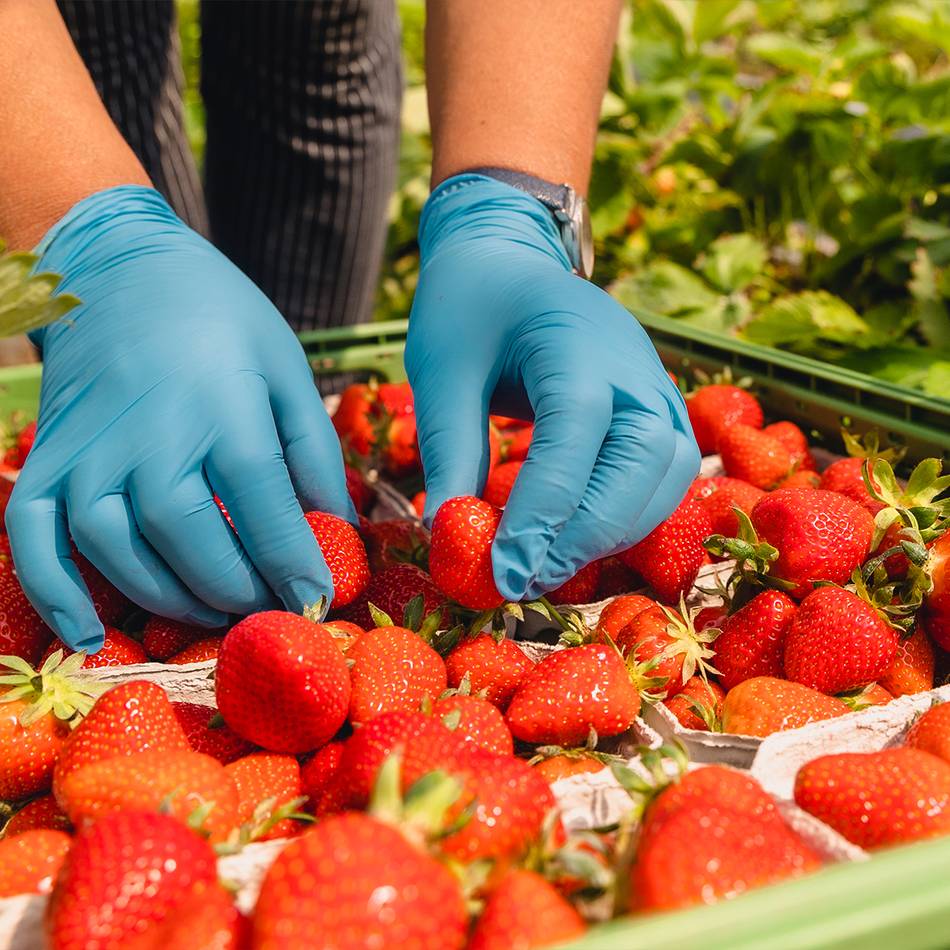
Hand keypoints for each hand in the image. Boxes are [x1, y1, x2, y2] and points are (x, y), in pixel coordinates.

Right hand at [7, 186, 354, 651]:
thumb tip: (339, 529)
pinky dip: (53, 594)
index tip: (317, 600)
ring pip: (118, 551)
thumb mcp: (287, 370)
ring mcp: (90, 449)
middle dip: (236, 590)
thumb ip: (314, 452)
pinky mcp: (48, 459)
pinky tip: (86, 636)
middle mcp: (150, 434)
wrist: (122, 269)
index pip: (264, 508)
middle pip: (190, 539)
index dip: (294, 565)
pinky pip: (33, 539)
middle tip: (267, 609)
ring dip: (169, 600)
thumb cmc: (222, 321)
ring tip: (213, 612)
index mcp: (223, 407)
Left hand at [407, 174, 699, 601]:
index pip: (575, 438)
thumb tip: (450, 534)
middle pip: (642, 465)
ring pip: (667, 478)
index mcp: (575, 341)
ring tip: (548, 565)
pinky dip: (630, 515)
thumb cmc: (470, 306)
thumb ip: (451, 450)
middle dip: (587, 534)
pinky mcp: (657, 408)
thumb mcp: (440, 371)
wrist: (510, 258)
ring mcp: (655, 384)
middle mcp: (633, 365)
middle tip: (526, 578)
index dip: (544, 512)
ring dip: (613, 532)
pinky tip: (580, 537)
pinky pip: (665, 474)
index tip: (504, 570)